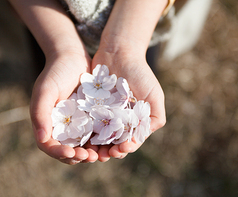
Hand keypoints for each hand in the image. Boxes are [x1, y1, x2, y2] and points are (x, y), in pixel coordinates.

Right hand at [30, 51, 98, 163]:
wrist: (73, 58)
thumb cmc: (55, 73)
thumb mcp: (45, 91)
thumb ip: (40, 114)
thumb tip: (42, 139)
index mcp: (48, 124)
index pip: (51, 146)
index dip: (60, 153)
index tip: (71, 153)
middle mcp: (63, 128)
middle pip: (69, 150)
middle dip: (79, 156)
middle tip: (90, 157)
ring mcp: (79, 124)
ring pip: (85, 146)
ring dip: (93, 153)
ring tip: (102, 154)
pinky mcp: (93, 119)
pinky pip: (97, 134)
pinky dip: (103, 141)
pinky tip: (111, 142)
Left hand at [91, 47, 165, 161]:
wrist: (118, 53)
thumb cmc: (139, 73)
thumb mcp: (154, 95)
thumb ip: (156, 117)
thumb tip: (146, 135)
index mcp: (135, 120)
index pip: (131, 140)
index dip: (127, 147)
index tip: (121, 149)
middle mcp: (120, 120)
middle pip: (115, 142)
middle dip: (110, 151)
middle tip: (104, 155)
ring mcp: (106, 115)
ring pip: (100, 137)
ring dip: (97, 147)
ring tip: (91, 152)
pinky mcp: (92, 108)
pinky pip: (88, 124)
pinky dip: (85, 133)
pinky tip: (82, 139)